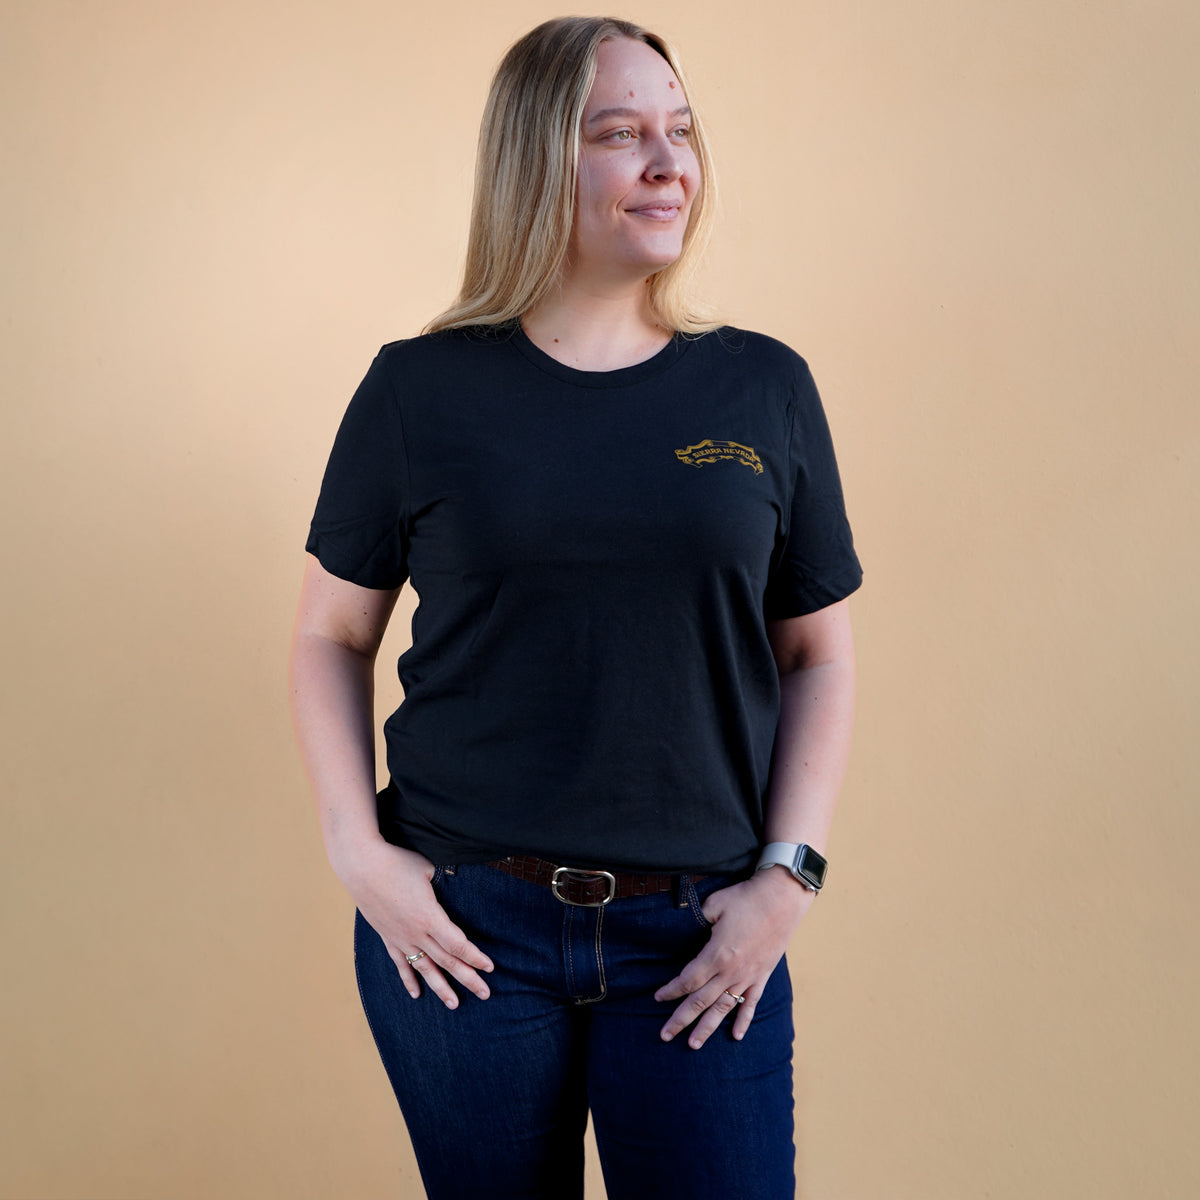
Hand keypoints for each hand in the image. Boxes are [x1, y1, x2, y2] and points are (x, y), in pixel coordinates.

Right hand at [339, 839, 493, 1008]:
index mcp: (430, 917)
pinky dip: (409, 980)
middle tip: (485, 994)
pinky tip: (416, 994)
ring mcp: (400, 938)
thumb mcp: (428, 868)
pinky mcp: (387, 937)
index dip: (475, 957)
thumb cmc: (397, 862)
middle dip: (468, 978)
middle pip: (447, 961)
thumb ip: (445, 879)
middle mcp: (416, 933)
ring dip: (441, 987)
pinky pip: (400, 964)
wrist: (360, 866)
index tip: (490, 967)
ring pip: (425, 968)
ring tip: (455, 1004)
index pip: (458, 945)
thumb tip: (458, 879)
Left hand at [655, 867, 813, 1047]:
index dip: (671, 990)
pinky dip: (744, 1021)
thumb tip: (687, 926)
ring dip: (707, 1028)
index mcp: (717, 955)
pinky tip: (736, 1037)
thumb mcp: (714, 904)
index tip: (658, 997)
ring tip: (693, 1045)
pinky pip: (751, 1003)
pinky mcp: (763, 975)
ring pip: (723, 1008)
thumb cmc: (746, 898)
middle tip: (665, 1035)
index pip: (688, 980)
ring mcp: (748, 976)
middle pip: (701, 1001)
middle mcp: (731, 971)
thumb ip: (698, 920)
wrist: (782, 899)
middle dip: (681, 1020)